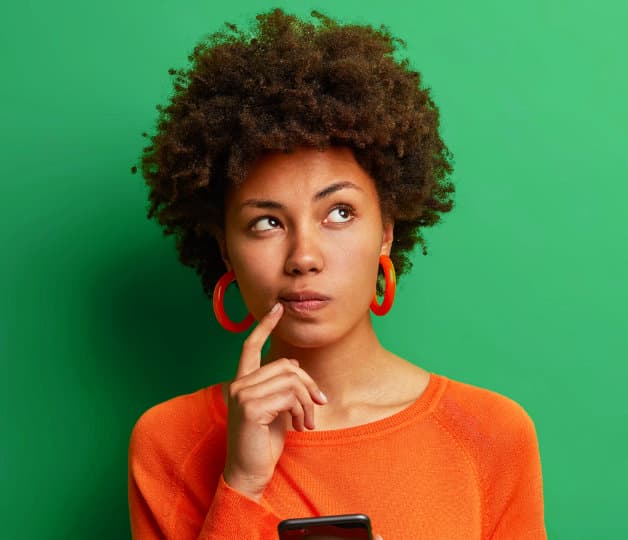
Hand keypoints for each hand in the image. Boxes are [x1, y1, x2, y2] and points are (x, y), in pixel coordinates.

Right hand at [223, 302, 327, 500]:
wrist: (250, 472)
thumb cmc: (263, 443)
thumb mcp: (276, 410)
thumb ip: (282, 387)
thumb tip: (297, 368)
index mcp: (243, 382)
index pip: (250, 346)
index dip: (264, 326)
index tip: (277, 308)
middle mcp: (239, 384)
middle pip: (286, 365)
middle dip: (308, 384)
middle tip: (317, 406)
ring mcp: (242, 394)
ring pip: (291, 380)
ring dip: (307, 402)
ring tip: (307, 422)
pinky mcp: (251, 406)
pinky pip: (289, 396)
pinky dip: (302, 411)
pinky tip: (299, 426)